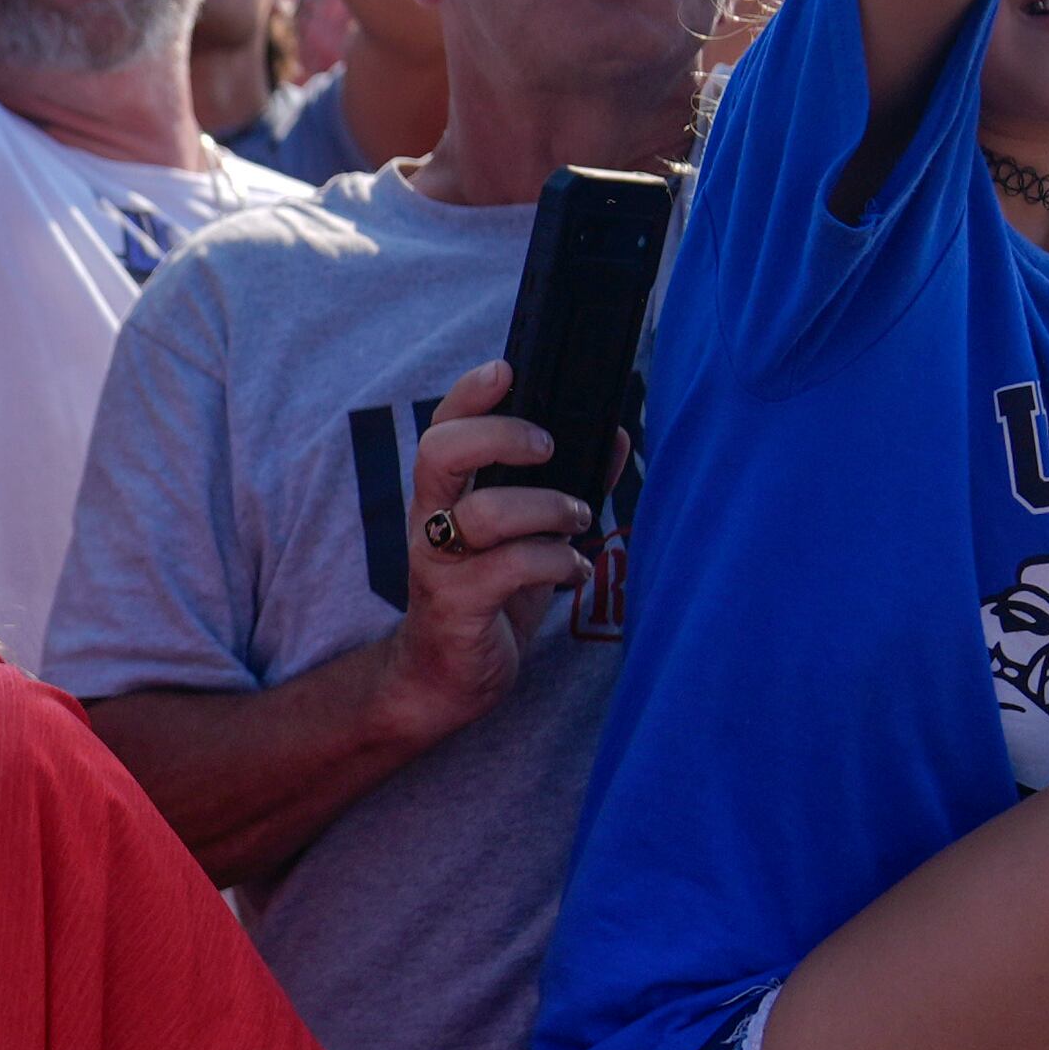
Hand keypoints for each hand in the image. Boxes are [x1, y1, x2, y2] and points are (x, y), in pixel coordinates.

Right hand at [372, 360, 602, 748]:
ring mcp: (439, 564)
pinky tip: (575, 569)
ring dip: (548, 508)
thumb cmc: (489, 597)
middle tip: (548, 449)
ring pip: (485, 512)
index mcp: (445, 495)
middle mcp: (431, 520)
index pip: (443, 427)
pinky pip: (510, 568)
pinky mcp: (458, 605)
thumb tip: (616, 434)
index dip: (469, 393)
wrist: (443, 678)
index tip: (507, 371)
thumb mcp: (528, 535)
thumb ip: (568, 484)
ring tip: (578, 518)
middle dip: (501, 437)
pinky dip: (557, 561)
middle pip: (441, 452)